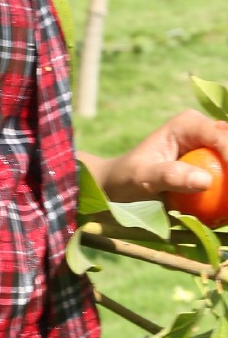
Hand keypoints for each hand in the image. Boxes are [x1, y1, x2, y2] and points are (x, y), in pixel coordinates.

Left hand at [82, 111, 227, 202]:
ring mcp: (211, 149)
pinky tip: (225, 212)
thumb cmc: (126, 178)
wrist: (119, 186)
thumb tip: (206, 180)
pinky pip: (227, 174)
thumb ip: (170, 176)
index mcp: (188, 124)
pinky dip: (226, 190)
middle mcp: (204, 131)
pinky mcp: (213, 166)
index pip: (221, 136)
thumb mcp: (142, 178)